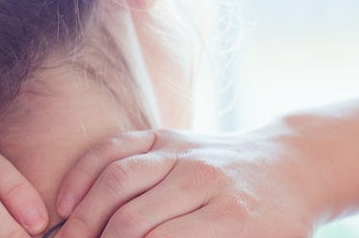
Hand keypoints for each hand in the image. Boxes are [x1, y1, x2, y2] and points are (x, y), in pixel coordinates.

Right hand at [52, 129, 321, 237]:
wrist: (294, 168)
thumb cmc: (277, 224)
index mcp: (230, 219)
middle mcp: (203, 180)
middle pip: (131, 219)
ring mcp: (182, 151)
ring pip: (117, 179)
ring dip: (82, 217)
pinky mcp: (167, 135)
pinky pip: (116, 147)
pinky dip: (85, 172)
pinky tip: (65, 203)